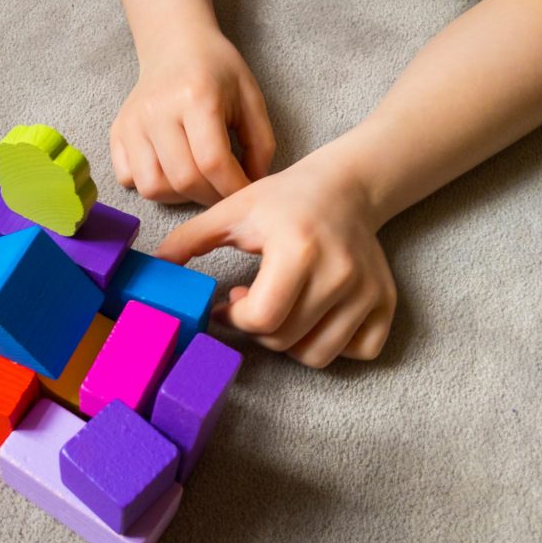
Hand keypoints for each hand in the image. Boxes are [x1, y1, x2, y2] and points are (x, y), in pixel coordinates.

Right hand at [110, 28, 274, 205]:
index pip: (213, 162)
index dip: (232, 188)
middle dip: (209, 196)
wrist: (174, 45)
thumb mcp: (250, 98)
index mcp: (196, 97)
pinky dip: (150, 185)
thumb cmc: (216, 71)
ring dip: (179, 196)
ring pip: (153, 187)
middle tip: (222, 191)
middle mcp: (158, 110)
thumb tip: (252, 184)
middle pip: (183, 180)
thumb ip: (260, 143)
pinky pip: (128, 179)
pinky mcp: (117, 132)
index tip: (244, 193)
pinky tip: (169, 171)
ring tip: (196, 183)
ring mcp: (132, 123)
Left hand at [156, 153, 396, 367]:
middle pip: (283, 340)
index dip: (233, 318)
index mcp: (298, 250)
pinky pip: (359, 352)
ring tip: (280, 310)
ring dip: (290, 343)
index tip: (226, 301)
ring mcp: (367, 291)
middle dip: (257, 328)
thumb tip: (156, 266)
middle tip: (250, 302)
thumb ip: (191, 238)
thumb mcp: (234, 210)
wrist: (347, 187)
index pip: (261, 319)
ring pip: (318, 355)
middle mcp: (339, 274)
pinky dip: (334, 346)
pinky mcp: (385, 302)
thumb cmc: (284, 200)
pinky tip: (315, 319)